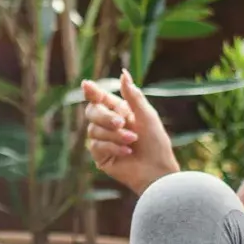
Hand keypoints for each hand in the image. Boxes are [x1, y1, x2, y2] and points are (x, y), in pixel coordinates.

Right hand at [82, 70, 178, 193]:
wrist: (157, 170)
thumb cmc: (156, 142)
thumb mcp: (146, 115)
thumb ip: (133, 96)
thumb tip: (123, 73)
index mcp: (119, 111)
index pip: (100, 98)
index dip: (92, 91)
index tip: (86, 85)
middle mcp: (108, 124)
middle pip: (92, 111)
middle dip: (106, 117)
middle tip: (121, 123)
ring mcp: (102, 140)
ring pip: (94, 130)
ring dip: (115, 135)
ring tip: (132, 141)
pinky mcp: (100, 156)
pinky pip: (96, 145)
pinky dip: (113, 147)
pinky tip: (127, 151)